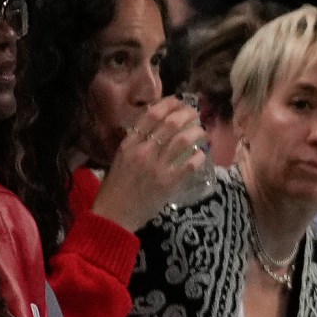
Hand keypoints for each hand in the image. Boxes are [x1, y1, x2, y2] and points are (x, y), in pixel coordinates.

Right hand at [92, 98, 208, 231]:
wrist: (114, 215)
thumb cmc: (116, 188)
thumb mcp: (120, 159)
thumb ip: (137, 144)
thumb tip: (157, 129)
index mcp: (129, 144)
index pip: (151, 115)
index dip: (168, 104)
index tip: (179, 101)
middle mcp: (143, 151)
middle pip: (170, 124)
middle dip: (187, 114)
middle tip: (195, 114)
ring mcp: (157, 167)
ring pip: (183, 140)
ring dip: (197, 132)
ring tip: (203, 132)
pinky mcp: (168, 183)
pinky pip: (190, 164)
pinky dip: (199, 156)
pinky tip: (202, 154)